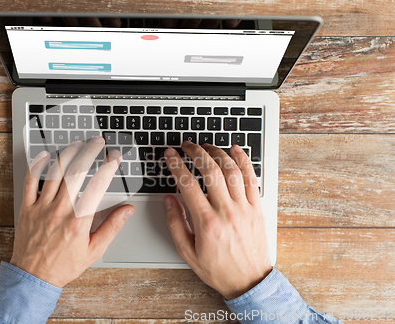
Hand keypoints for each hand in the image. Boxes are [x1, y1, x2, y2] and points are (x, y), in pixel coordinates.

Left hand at [10, 137, 134, 286]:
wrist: (34, 277)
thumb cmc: (64, 265)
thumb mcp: (94, 250)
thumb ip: (112, 227)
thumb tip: (127, 210)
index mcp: (79, 220)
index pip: (98, 185)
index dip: (108, 167)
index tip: (114, 157)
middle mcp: (60, 210)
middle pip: (76, 172)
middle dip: (89, 152)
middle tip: (97, 142)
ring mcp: (42, 207)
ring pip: (55, 172)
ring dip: (68, 154)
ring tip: (78, 144)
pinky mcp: (28, 208)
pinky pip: (30, 181)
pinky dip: (37, 166)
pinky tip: (46, 155)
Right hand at [164, 142, 270, 299]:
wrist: (248, 281)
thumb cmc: (218, 269)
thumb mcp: (187, 252)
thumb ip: (175, 224)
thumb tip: (169, 200)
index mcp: (206, 222)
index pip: (187, 184)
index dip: (176, 165)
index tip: (170, 155)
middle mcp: (226, 211)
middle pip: (210, 171)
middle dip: (196, 152)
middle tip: (187, 145)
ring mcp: (244, 208)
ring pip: (231, 170)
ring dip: (218, 153)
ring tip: (206, 146)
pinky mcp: (257, 207)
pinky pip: (252, 178)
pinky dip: (244, 161)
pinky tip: (235, 150)